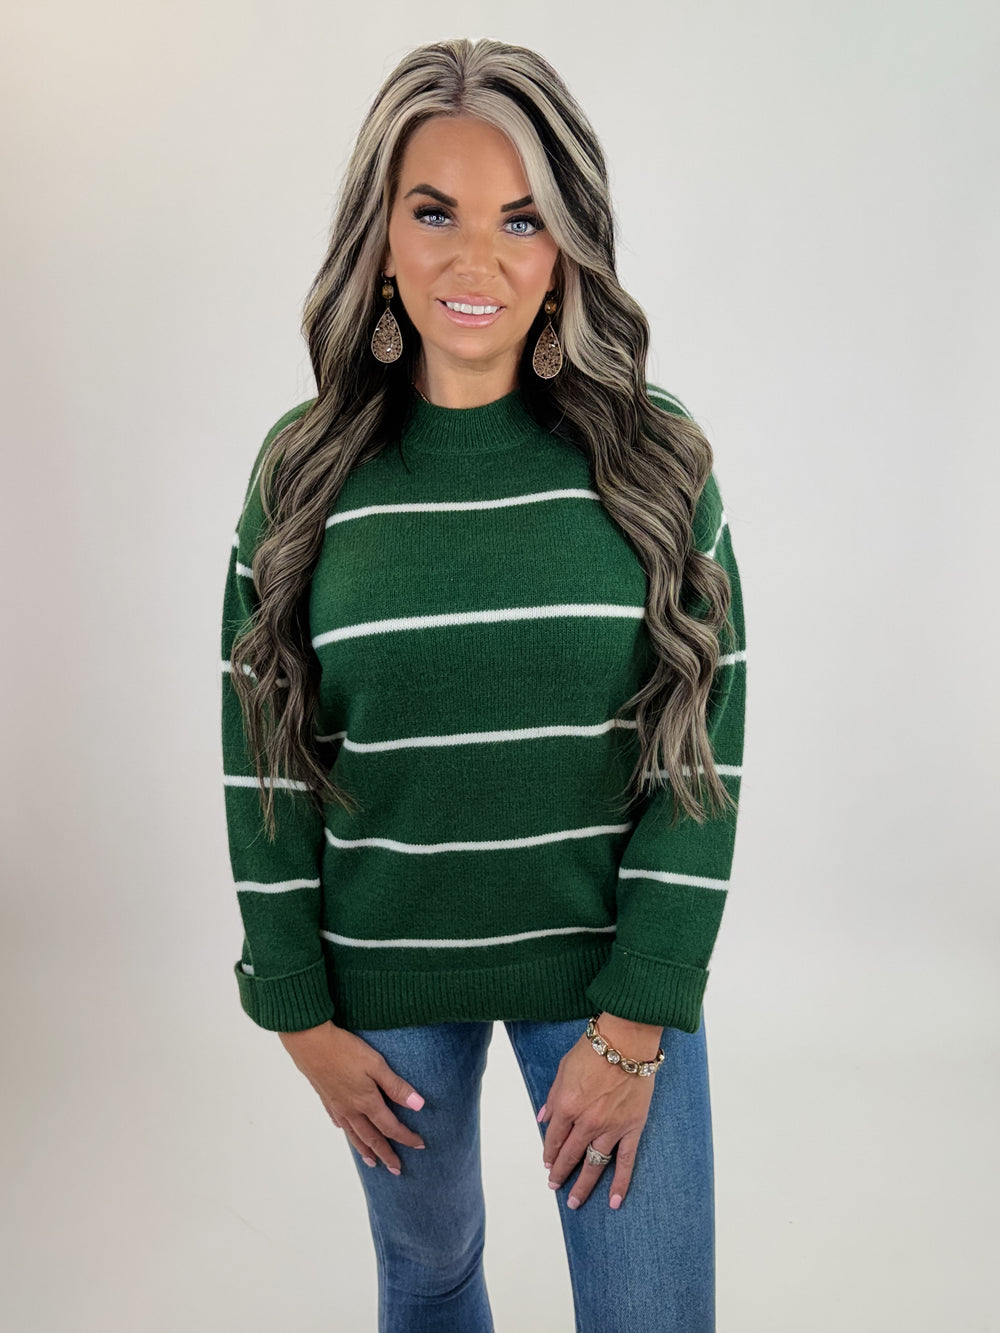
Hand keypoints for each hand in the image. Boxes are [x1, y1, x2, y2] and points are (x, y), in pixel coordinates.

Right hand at [277, 1020, 426, 1173]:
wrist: (310, 1044)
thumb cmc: (345, 1050)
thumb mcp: (376, 1064)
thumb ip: (396, 1086)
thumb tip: (419, 1105)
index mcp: (366, 1102)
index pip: (390, 1127)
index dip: (406, 1137)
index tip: (419, 1145)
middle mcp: (351, 1110)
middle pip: (371, 1137)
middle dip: (386, 1154)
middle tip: (396, 1169)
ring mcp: (337, 1106)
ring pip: (354, 1135)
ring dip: (365, 1150)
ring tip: (372, 1162)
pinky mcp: (326, 1098)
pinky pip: (339, 1122)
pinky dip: (346, 1131)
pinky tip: (346, 1131)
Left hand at [538, 1016, 661, 1209]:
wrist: (626, 1041)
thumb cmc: (594, 1050)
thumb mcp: (563, 1069)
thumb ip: (553, 1097)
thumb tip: (542, 1118)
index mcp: (567, 1106)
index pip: (553, 1139)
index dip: (548, 1153)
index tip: (546, 1163)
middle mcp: (586, 1122)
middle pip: (570, 1156)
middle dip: (560, 1174)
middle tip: (555, 1186)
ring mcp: (610, 1128)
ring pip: (594, 1165)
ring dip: (583, 1186)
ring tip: (575, 1201)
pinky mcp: (632, 1129)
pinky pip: (625, 1163)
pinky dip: (620, 1184)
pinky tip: (614, 1202)